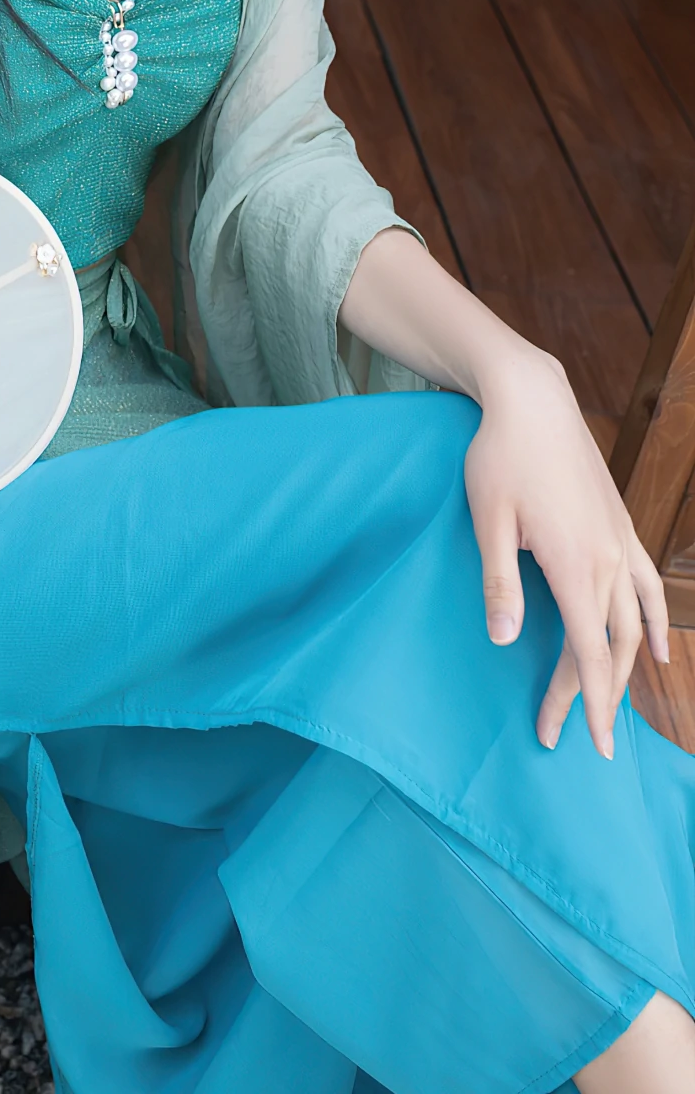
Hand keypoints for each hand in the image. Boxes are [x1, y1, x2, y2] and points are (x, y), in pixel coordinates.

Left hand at [463, 343, 669, 756]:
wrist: (532, 400)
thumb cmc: (498, 457)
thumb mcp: (487, 520)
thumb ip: (499, 583)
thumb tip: (503, 640)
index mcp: (575, 566)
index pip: (589, 654)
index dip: (587, 702)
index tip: (585, 743)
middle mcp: (608, 561)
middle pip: (610, 647)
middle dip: (592, 696)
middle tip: (570, 734)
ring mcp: (620, 543)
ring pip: (632, 624)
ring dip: (621, 669)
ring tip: (606, 707)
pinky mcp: (620, 527)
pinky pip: (647, 588)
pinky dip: (654, 624)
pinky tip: (655, 653)